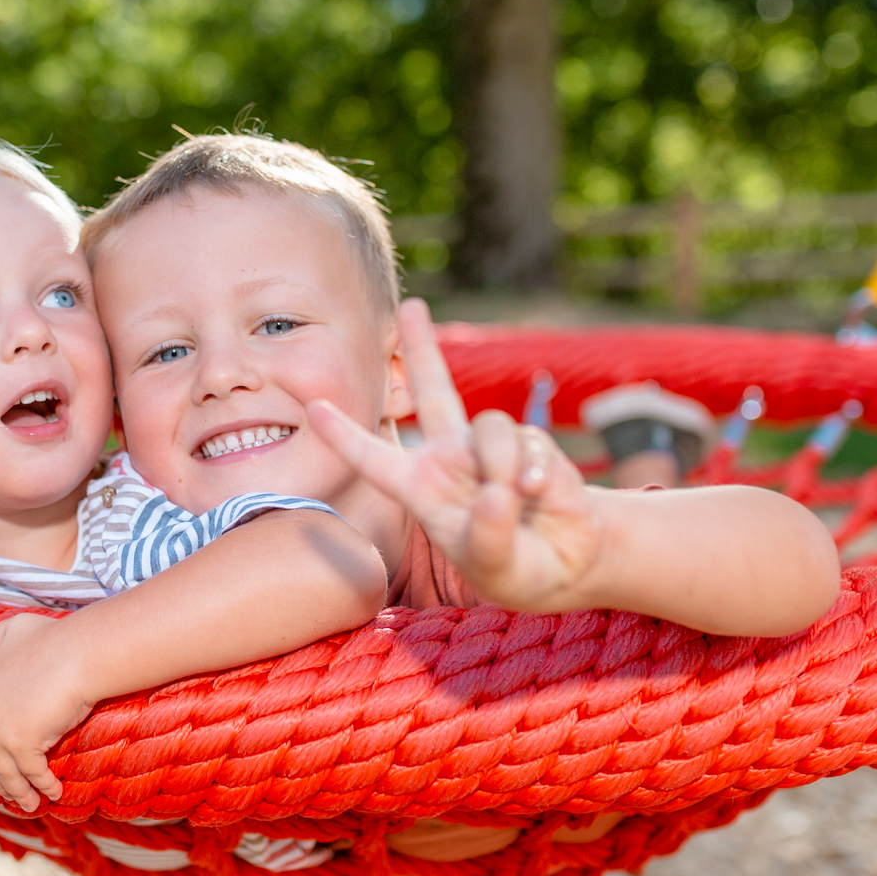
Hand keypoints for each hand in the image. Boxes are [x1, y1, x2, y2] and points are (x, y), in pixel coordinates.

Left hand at [0, 612, 92, 811]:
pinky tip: (54, 793)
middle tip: (11, 795)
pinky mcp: (21, 744)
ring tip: (32, 804)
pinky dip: (43, 787)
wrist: (78, 653)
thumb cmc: (53, 639)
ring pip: (5, 774)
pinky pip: (32, 775)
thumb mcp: (12, 630)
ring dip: (19, 793)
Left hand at [305, 298, 604, 613]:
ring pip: (489, 428)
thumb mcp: (493, 565)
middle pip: (432, 391)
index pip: (374, 459)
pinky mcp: (531, 445)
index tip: (311, 407)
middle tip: (411, 306)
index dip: (343, 435)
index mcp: (421, 488)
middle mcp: (451, 458)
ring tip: (519, 501)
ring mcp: (490, 448)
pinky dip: (536, 472)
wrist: (565, 564)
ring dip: (503, 465)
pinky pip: (529, 442)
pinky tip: (541, 495)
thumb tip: (497, 492)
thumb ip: (488, 534)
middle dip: (422, 347)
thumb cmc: (512, 568)